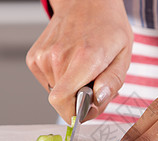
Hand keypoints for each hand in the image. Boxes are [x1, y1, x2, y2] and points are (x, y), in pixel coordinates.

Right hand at [26, 0, 132, 123]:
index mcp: (84, 58)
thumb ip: (112, 82)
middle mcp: (58, 57)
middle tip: (92, 85)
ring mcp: (43, 57)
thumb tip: (96, 101)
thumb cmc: (108, 28)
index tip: (86, 109)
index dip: (74, 113)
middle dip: (78, 101)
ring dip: (70, 89)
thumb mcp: (123, 55)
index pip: (62, 101)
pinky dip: (60, 80)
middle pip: (61, 101)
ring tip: (82, 69)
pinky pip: (47, 83)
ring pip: (55, 93)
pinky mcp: (34, 58)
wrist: (85, 3)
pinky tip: (69, 64)